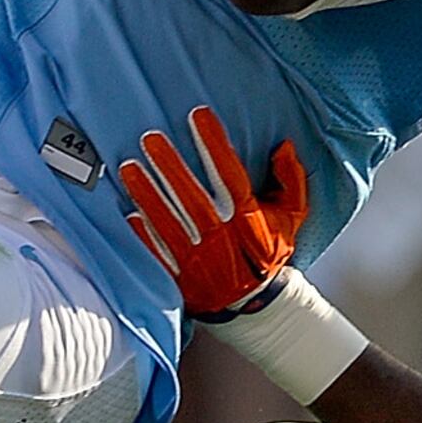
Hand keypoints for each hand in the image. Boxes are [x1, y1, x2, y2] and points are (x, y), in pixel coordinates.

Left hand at [120, 106, 310, 320]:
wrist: (258, 306)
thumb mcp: (293, 216)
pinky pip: (159, 256)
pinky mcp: (183, 279)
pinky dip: (144, 236)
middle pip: (193, 198)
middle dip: (170, 167)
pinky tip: (128, 213)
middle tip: (150, 139)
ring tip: (129, 167)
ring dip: (148, 194)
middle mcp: (223, 239)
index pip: (230, 176)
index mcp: (250, 221)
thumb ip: (291, 180)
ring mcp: (201, 261)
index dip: (215, 145)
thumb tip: (284, 146)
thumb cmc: (270, 252)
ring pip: (170, 223)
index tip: (198, 116)